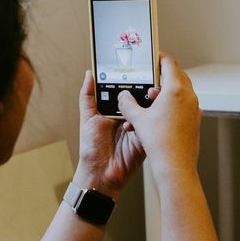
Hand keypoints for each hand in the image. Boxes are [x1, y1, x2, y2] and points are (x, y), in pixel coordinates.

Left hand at [74, 70, 153, 197]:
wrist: (99, 174)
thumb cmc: (91, 148)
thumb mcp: (87, 118)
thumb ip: (88, 96)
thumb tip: (89, 73)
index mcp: (116, 110)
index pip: (126, 90)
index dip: (132, 79)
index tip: (138, 66)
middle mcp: (130, 116)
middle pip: (141, 97)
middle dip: (146, 88)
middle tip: (147, 79)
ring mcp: (140, 127)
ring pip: (150, 109)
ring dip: (151, 102)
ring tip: (149, 95)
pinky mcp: (147, 137)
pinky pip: (152, 125)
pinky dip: (150, 120)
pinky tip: (146, 116)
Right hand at [116, 54, 200, 177]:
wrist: (176, 165)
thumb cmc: (160, 142)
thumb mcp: (137, 119)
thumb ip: (127, 104)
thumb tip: (123, 97)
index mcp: (175, 90)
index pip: (169, 63)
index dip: (159, 57)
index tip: (153, 55)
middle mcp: (188, 96)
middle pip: (177, 75)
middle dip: (162, 75)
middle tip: (149, 77)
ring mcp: (194, 108)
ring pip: (181, 91)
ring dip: (166, 91)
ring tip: (150, 100)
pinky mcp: (195, 120)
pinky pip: (184, 104)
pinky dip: (173, 103)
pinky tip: (159, 114)